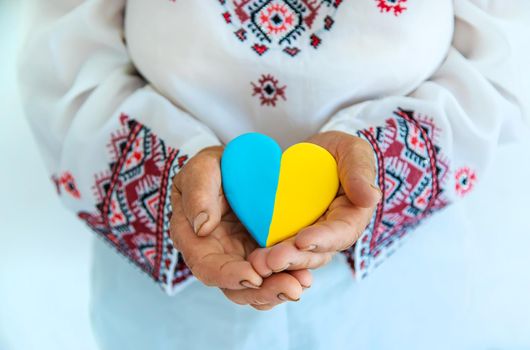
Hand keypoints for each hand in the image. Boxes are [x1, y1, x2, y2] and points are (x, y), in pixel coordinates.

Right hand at [169, 146, 311, 309]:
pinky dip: (289, 277)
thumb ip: (198, 193)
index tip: (253, 276)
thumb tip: (202, 227)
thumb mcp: (201, 168)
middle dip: (263, 291)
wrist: (237, 165)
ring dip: (279, 289)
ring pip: (257, 287)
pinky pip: (274, 275)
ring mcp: (241, 258)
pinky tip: (306, 276)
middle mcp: (217, 256)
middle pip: (235, 286)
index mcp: (195, 240)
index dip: (229, 276)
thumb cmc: (213, 167)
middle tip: (290, 288)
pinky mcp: (263, 255)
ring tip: (301, 284)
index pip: (207, 267)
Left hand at [248, 131, 380, 275]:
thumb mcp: (352, 152)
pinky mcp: (287, 236)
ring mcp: (308, 237)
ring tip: (258, 263)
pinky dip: (266, 257)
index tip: (303, 241)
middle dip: (294, 258)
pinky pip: (278, 250)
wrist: (313, 156)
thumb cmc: (338, 153)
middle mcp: (331, 234)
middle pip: (316, 254)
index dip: (323, 239)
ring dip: (277, 263)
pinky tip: (250, 261)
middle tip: (272, 261)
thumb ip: (360, 171)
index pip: (342, 232)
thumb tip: (371, 197)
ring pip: (295, 258)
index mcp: (352, 216)